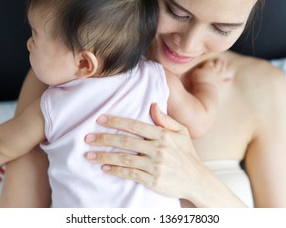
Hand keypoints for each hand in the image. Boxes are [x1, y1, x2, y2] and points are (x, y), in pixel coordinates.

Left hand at [84, 103, 204, 199]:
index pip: (135, 125)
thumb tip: (152, 104)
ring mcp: (155, 166)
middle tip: (88, 138)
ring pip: (125, 159)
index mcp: (163, 135)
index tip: (100, 119)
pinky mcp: (153, 180)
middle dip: (105, 138)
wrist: (198, 180)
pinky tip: (104, 169)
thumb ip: (165, 119)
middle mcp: (158, 149)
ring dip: (105, 156)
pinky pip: (130, 175)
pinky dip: (116, 171)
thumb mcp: (182, 132)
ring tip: (89, 155)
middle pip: (126, 141)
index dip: (116, 121)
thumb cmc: (187, 154)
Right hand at [191, 57, 232, 85]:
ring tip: (225, 62)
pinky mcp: (222, 84)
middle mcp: (215, 71)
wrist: (206, 90)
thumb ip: (198, 70)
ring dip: (224, 65)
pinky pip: (226, 82)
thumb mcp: (195, 74)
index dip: (207, 62)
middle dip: (218, 61)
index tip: (206, 63)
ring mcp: (219, 77)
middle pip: (217, 64)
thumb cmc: (199, 82)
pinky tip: (230, 79)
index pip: (208, 63)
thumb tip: (200, 70)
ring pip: (223, 69)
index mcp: (208, 68)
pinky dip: (228, 81)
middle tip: (219, 59)